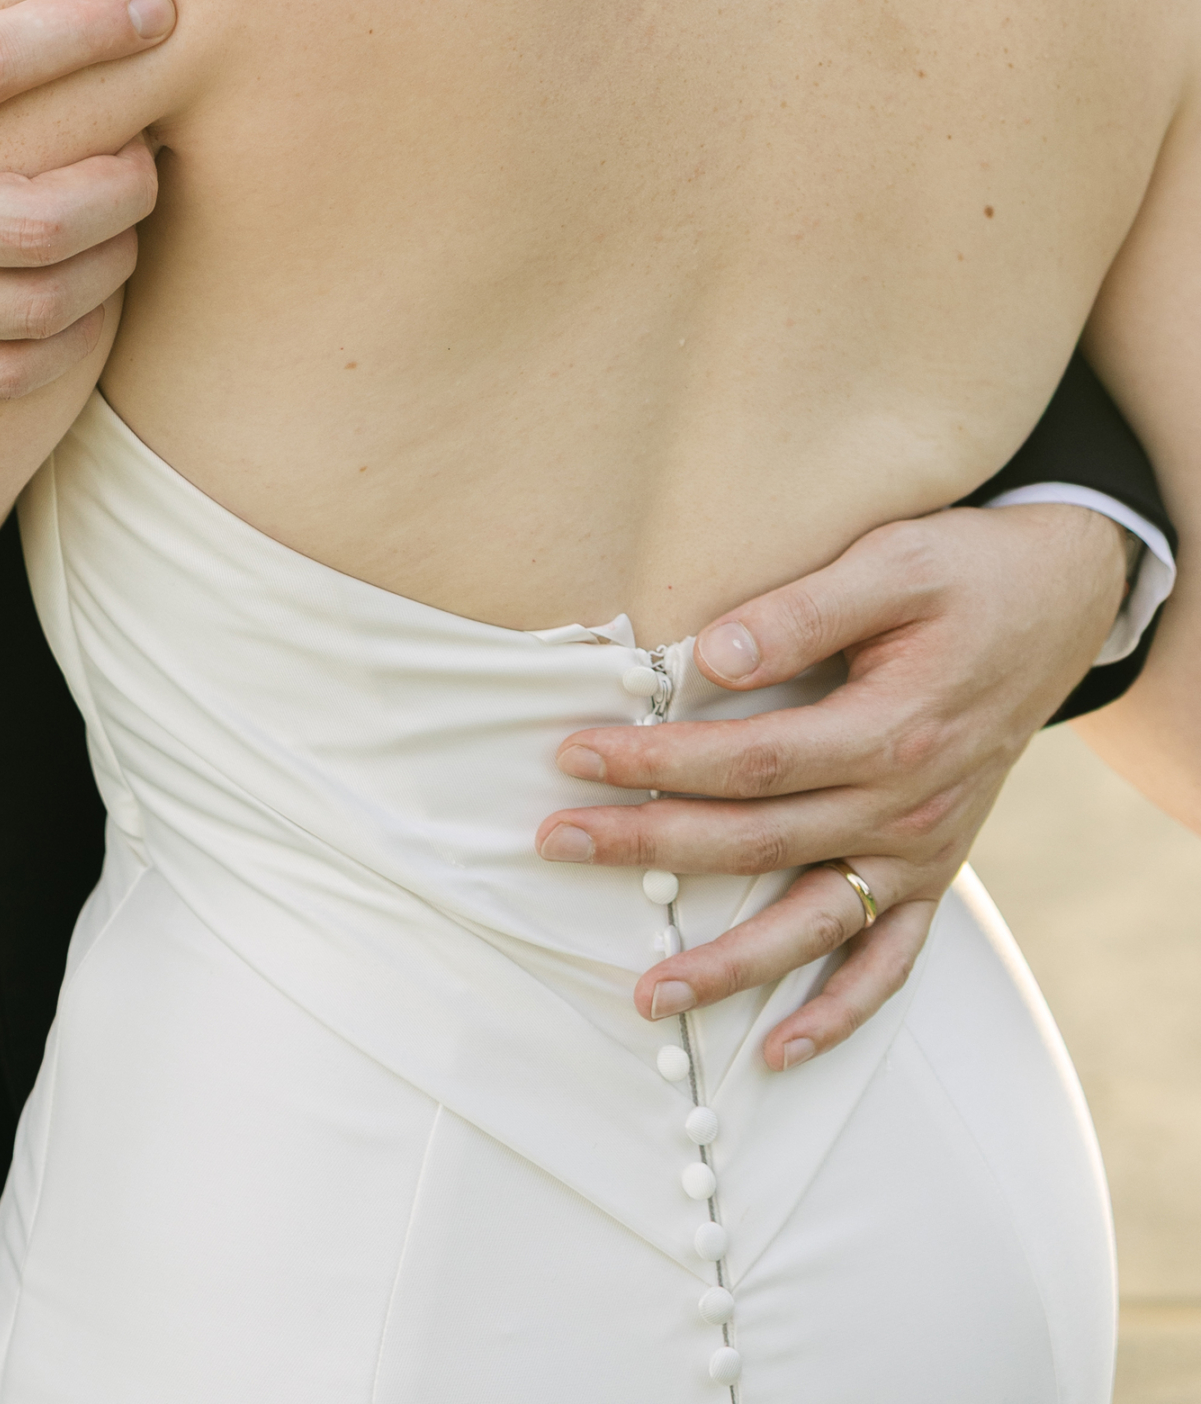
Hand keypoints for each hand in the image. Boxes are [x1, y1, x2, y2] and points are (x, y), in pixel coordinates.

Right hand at [0, 0, 175, 396]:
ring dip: (114, 260)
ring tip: (128, 220)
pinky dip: (66, 341)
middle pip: (45, 214)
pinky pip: (0, 375)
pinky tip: (84, 298)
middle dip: (130, 181)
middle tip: (150, 146)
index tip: (156, 11)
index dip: (90, 31)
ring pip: (38, 304)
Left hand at [535, 500, 1126, 1068]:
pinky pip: (891, 961)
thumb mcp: (894, 562)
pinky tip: (780, 1053)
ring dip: (729, 967)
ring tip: (646, 996)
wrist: (1058, 603)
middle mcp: (908, 806)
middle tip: (556, 843)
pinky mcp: (937, 870)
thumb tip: (712, 657)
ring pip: (814, 925)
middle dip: (650, 847)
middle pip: (759, 843)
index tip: (576, 753)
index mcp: (892, 730)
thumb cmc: (965, 572)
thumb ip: (803, 612)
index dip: (659, 761)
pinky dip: (841, 1014)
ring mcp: (924, 850)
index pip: (750, 760)